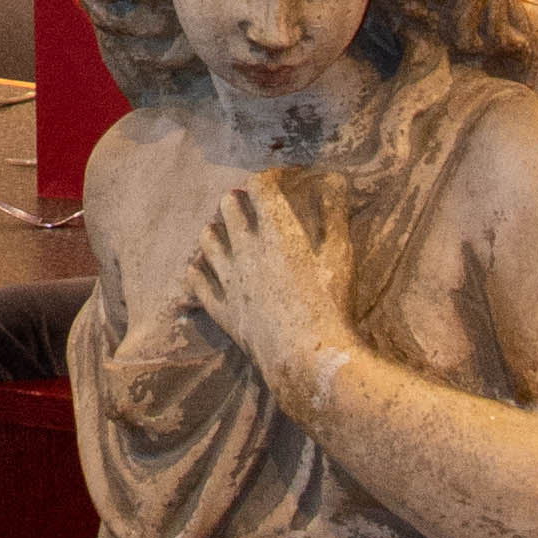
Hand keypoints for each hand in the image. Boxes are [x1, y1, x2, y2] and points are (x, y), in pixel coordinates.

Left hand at [183, 173, 350, 414]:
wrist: (306, 359)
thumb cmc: (329, 306)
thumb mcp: (340, 257)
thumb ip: (335, 217)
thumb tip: (336, 182)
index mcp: (276, 231)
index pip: (259, 187)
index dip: (267, 178)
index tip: (277, 180)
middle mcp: (245, 248)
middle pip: (228, 206)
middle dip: (237, 198)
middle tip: (248, 201)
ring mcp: (227, 279)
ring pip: (207, 240)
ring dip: (214, 229)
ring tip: (221, 229)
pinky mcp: (220, 308)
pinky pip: (197, 281)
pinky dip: (197, 270)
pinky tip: (199, 267)